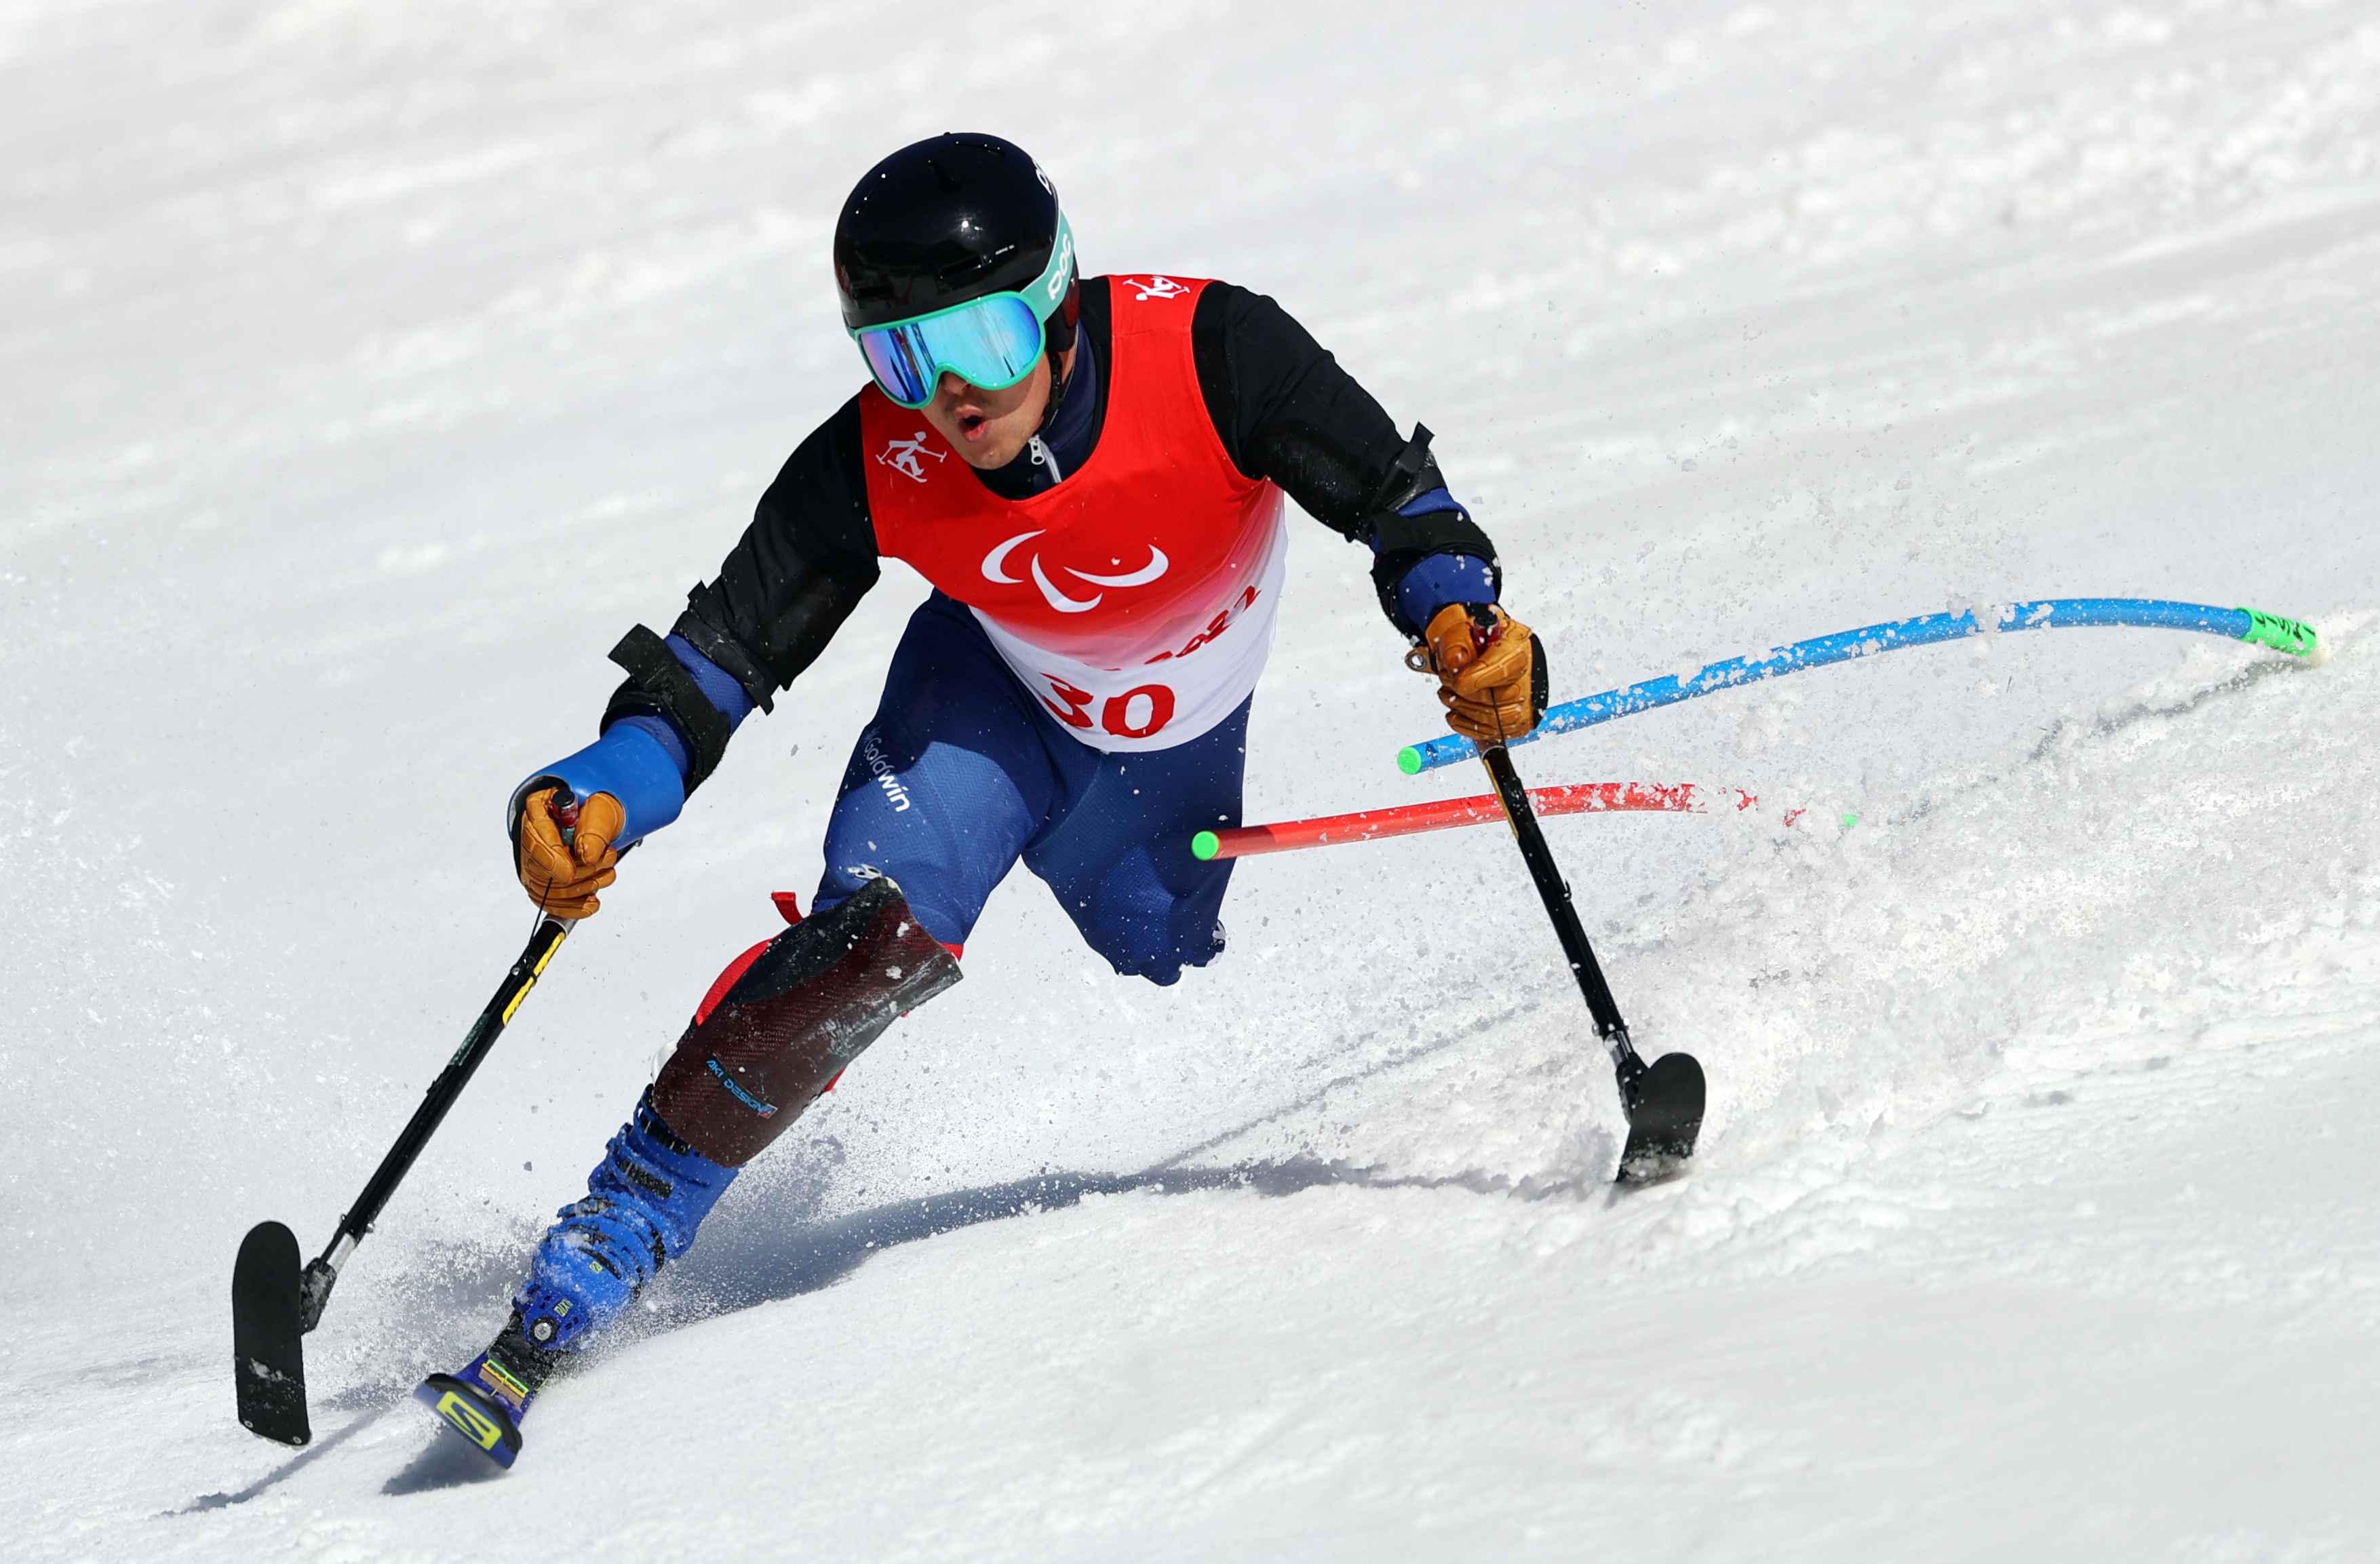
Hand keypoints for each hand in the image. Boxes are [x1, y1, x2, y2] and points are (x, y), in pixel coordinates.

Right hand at [517, 787, 625, 917]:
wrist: (593, 817)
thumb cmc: (592, 810)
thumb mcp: (600, 808)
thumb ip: (594, 829)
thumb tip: (588, 855)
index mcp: (539, 808)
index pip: (535, 838)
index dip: (552, 860)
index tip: (569, 872)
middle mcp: (532, 834)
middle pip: (539, 868)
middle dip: (577, 873)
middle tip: (605, 861)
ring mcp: (535, 860)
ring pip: (547, 887)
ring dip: (582, 887)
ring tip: (606, 873)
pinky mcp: (543, 881)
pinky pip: (550, 902)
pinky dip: (574, 907)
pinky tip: (591, 902)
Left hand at [1418, 602, 1545, 744]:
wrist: (1480, 651)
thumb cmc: (1474, 641)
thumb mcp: (1461, 631)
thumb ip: (1455, 644)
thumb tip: (1456, 663)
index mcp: (1517, 647)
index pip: (1505, 668)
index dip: (1478, 677)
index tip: (1458, 680)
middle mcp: (1526, 675)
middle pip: (1498, 698)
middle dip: (1464, 693)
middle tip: (1448, 681)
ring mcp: (1524, 702)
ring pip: (1494, 719)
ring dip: (1463, 709)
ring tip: (1448, 694)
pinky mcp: (1516, 722)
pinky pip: (1492, 732)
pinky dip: (1467, 725)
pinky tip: (1455, 712)